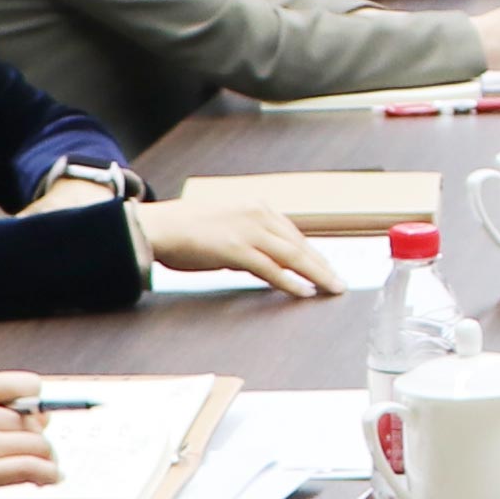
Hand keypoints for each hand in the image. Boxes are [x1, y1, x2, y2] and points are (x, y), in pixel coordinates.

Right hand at [0, 377, 59, 498]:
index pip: (26, 385)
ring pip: (38, 445)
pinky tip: (46, 481)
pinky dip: (48, 475)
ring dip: (46, 460)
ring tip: (44, 470)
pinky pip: (33, 469)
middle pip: (34, 420)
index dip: (37, 406)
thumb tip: (23, 423)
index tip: (38, 420)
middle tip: (37, 453)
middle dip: (39, 439)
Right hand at [131, 183, 346, 295]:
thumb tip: (267, 260)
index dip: (312, 253)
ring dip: (316, 274)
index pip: (293, 233)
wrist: (160, 226)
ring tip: (332, 288)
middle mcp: (258, 214)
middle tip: (339, 282)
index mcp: (257, 207)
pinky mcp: (238, 250)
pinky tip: (305, 291)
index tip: (326, 266)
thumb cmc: (187, 229)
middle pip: (299, 244)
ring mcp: (249, 231)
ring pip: (293, 256)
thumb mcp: (227, 226)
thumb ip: (250, 238)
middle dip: (321, 265)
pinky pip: (272, 269)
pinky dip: (291, 282)